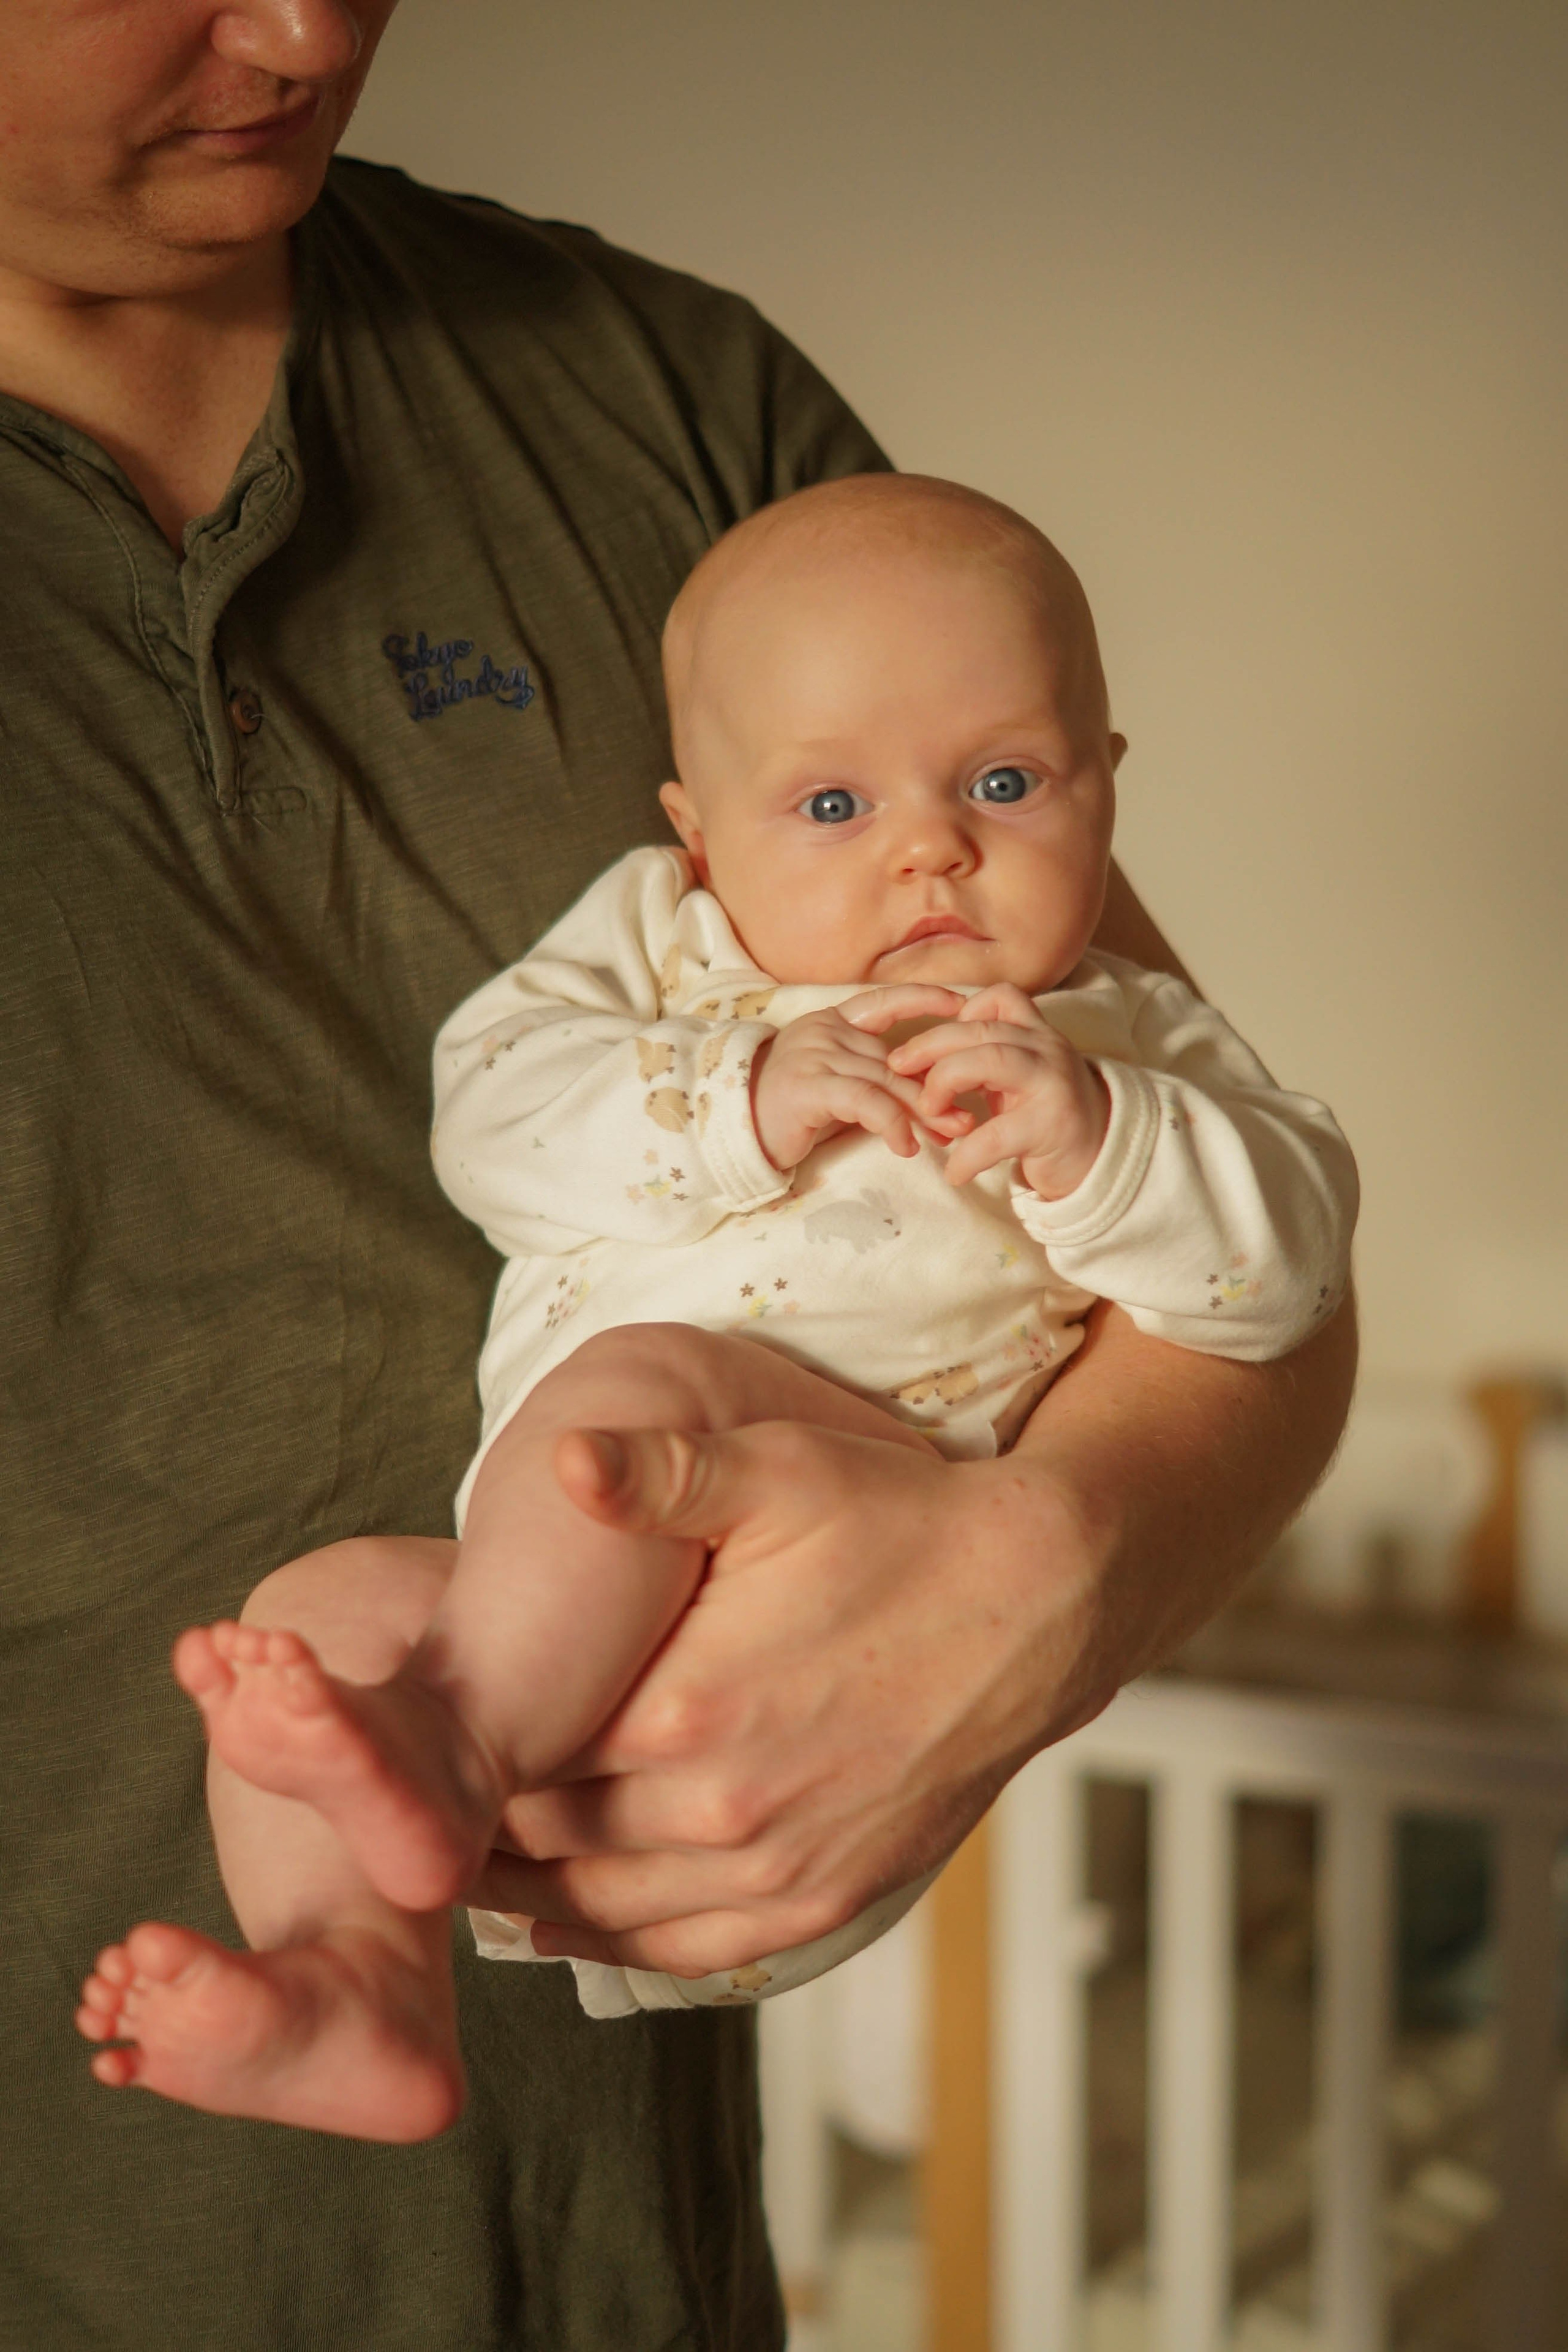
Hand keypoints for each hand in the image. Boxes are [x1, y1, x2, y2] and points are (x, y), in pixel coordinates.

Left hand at [467, 1294, 1358, 1975]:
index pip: (526, 1760)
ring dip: (536, 1893)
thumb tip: (561, 1460)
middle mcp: (727, 1811)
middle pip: (555, 1842)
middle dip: (484, 1826)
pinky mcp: (832, 1895)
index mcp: (689, 1711)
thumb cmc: (904, 1523)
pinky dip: (624, 1942)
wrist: (1045, 1596)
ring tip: (478, 1863)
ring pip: (613, 1912)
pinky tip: (579, 1917)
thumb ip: (660, 1475)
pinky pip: (697, 1950)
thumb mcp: (778, 1470)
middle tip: (419, 1809)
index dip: (467, 1753)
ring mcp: (785, 1867)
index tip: (414, 1741)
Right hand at [749, 984, 970, 1170]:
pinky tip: (905, 1146)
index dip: (923, 998)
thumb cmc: (790, 1112)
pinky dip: (890, 1122)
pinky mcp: (807, 1086)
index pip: (884, 1000)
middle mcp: (824, 1031)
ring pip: (885, 1081)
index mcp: (832, 1022)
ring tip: (947, 1137)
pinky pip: (863, 1100)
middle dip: (934, 1091)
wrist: (736, 1132)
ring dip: (921, 1113)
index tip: (962, 1004)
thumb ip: (874, 1079)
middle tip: (965, 1120)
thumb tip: (932, 1095)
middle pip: (894, 1060)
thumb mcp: (839, 1086)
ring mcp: (814, 1054)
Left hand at [887, 982, 1110, 1199]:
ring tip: (927, 1111)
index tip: (928, 1041)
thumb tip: (921, 1054)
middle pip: (981, 1029)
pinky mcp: (1052, 1126)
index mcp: (1036, 1033)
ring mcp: (1053, 1083)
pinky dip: (967, 1155)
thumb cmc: (1046, 1116)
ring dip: (945, 1081)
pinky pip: (997, 1135)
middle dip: (930, 1046)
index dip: (957, 1011)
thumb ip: (984, 1056)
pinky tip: (955, 1172)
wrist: (1101, 1157)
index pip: (998, 998)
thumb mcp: (1018, 1076)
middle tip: (897, 1068)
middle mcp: (1048, 1048)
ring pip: (989, 1060)